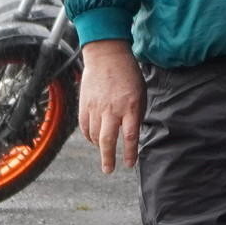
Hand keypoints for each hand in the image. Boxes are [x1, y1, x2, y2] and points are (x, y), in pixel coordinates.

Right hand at [80, 39, 144, 171]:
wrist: (107, 55)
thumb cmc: (128, 74)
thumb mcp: (140, 93)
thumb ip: (136, 114)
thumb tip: (131, 134)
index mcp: (130, 106)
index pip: (130, 136)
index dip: (130, 153)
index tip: (129, 164)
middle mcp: (112, 109)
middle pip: (107, 140)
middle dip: (108, 158)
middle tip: (109, 170)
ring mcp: (96, 107)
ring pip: (94, 135)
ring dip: (99, 146)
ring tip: (104, 152)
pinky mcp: (85, 104)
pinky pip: (85, 126)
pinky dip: (89, 136)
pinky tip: (93, 139)